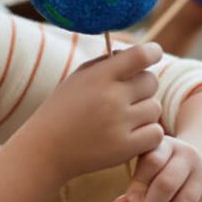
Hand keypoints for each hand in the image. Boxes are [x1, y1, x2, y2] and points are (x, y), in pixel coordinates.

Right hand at [27, 41, 164, 182]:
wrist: (45, 149)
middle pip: (151, 82)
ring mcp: (119, 124)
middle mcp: (111, 98)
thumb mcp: (79, 78)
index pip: (139, 56)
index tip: (153, 54)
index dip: (152, 52)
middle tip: (127, 97)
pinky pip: (156, 133)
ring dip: (144, 112)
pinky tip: (131, 134)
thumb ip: (108, 63)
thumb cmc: (64, 109)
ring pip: (155, 108)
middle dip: (143, 87)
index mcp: (99, 77)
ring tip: (123, 119)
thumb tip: (142, 54)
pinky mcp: (125, 148)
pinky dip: (148, 134)